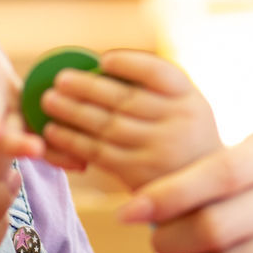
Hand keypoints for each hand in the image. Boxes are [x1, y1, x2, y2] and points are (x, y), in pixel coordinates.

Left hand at [38, 49, 223, 187]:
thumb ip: (159, 89)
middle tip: (60, 79)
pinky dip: (72, 140)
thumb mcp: (188, 109)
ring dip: (73, 111)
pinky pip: (98, 152)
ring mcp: (158, 150)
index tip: (103, 60)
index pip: (158, 73)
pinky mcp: (138, 174)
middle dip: (87, 87)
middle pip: (125, 99)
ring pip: (107, 125)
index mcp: (189, 99)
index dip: (129, 64)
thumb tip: (101, 68)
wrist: (203, 192)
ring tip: (49, 101)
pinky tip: (54, 131)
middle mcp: (177, 123)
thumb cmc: (185, 138)